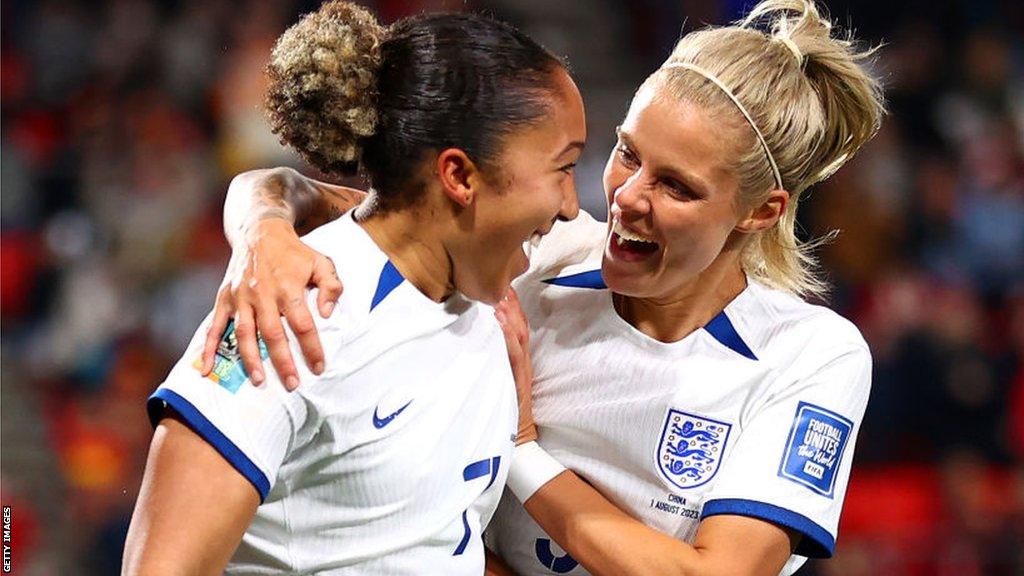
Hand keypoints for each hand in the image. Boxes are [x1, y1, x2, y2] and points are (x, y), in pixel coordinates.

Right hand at [201, 219, 341, 389]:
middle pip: (273, 334)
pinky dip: (209, 348)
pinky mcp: (225, 298)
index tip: (319, 367)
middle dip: (282, 362)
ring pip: (245, 334)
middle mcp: (262, 294)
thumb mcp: (321, 263)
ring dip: (251, 359)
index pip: (302, 324)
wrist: (260, 232)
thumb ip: (331, 287)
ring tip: (259, 381)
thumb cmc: (294, 253)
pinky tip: (207, 368)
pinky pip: (215, 326)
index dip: (311, 347)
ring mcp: (241, 297)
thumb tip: (327, 314)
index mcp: (288, 287)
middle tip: (292, 385)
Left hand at [495, 288, 536, 444]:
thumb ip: (489, 358)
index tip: (498, 282)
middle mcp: (521, 359)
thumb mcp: (494, 377)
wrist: (517, 435)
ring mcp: (522, 368)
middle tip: (500, 279)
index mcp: (516, 356)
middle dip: (511, 301)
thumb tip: (471, 340)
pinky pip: (515, 353)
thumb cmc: (501, 406)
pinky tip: (501, 321)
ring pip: (518, 334)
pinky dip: (508, 335)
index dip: (509, 303)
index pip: (515, 324)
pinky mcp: (519, 379)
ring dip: (510, 313)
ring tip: (500, 293)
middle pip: (519, 323)